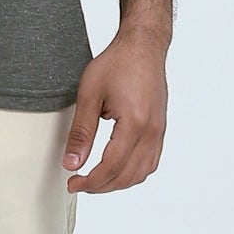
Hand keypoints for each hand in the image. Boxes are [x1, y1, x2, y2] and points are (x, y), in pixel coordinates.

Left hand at [62, 31, 168, 193]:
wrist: (143, 46)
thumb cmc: (117, 63)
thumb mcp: (89, 95)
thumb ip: (81, 132)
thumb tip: (72, 163)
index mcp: (134, 123)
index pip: (112, 166)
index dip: (91, 181)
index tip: (73, 184)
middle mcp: (152, 130)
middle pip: (127, 175)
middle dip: (102, 186)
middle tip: (79, 184)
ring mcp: (159, 131)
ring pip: (142, 173)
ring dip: (118, 182)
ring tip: (95, 179)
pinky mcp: (160, 128)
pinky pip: (150, 161)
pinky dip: (133, 172)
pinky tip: (116, 169)